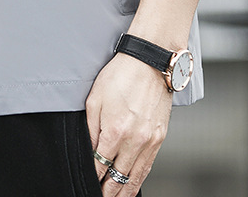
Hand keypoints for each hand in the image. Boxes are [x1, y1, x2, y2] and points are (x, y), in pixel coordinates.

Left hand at [84, 52, 172, 195]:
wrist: (149, 63)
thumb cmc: (121, 75)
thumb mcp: (95, 99)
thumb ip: (91, 129)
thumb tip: (90, 151)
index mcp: (114, 130)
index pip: (100, 165)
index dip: (93, 177)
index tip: (88, 183)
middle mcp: (134, 140)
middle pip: (118, 176)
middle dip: (107, 190)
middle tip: (99, 196)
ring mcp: (149, 140)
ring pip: (135, 176)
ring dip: (123, 191)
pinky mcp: (160, 138)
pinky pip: (148, 166)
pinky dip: (139, 179)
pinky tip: (132, 185)